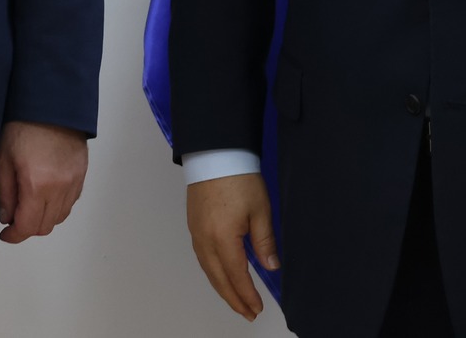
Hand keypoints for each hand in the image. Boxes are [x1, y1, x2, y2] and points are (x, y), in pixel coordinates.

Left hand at [0, 121, 88, 243]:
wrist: (52, 102)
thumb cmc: (22, 126)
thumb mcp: (3, 157)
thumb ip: (4, 192)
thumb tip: (7, 217)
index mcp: (37, 185)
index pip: (28, 227)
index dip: (14, 236)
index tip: (5, 234)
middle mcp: (60, 188)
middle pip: (46, 226)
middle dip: (28, 228)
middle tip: (14, 218)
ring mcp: (74, 182)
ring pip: (60, 217)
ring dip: (44, 218)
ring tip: (29, 206)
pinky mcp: (82, 174)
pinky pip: (71, 202)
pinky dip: (58, 206)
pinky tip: (46, 195)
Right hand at [186, 173, 278, 320]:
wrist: (215, 152)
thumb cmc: (239, 178)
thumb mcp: (260, 210)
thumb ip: (265, 241)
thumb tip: (271, 267)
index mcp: (223, 239)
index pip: (236, 276)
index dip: (247, 295)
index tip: (257, 308)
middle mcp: (205, 240)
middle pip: (218, 279)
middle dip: (233, 299)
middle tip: (247, 313)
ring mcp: (196, 232)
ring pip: (208, 270)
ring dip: (222, 288)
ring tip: (236, 300)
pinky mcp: (193, 224)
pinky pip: (202, 257)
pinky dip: (212, 272)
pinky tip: (220, 275)